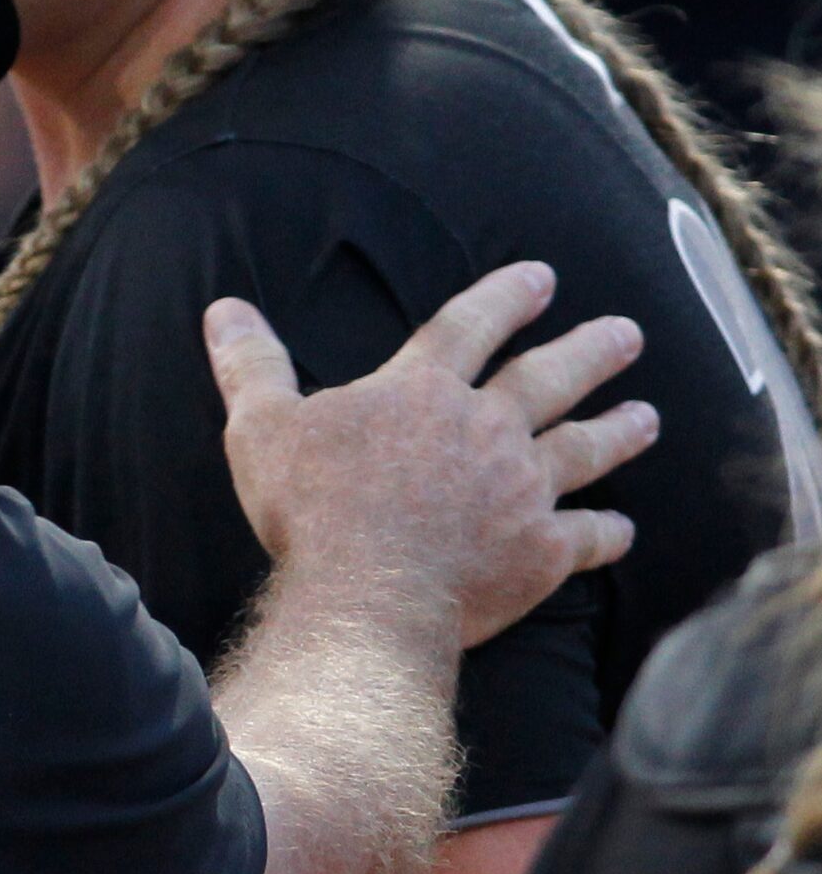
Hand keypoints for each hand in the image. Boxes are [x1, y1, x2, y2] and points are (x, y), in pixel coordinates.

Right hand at [205, 262, 650, 646]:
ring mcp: (521, 492)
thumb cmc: (310, 510)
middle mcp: (485, 430)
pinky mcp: (539, 554)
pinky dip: (608, 532)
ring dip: (618, 430)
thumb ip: (250, 364)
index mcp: (421, 392)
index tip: (541, 276)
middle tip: (627, 333)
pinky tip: (625, 528)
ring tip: (648, 415)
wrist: (368, 596)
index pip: (470, 326)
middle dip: (590, 351)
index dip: (505, 296)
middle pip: (548, 378)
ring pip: (583, 449)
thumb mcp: (261, 425)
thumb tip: (224, 308)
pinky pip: (586, 538)